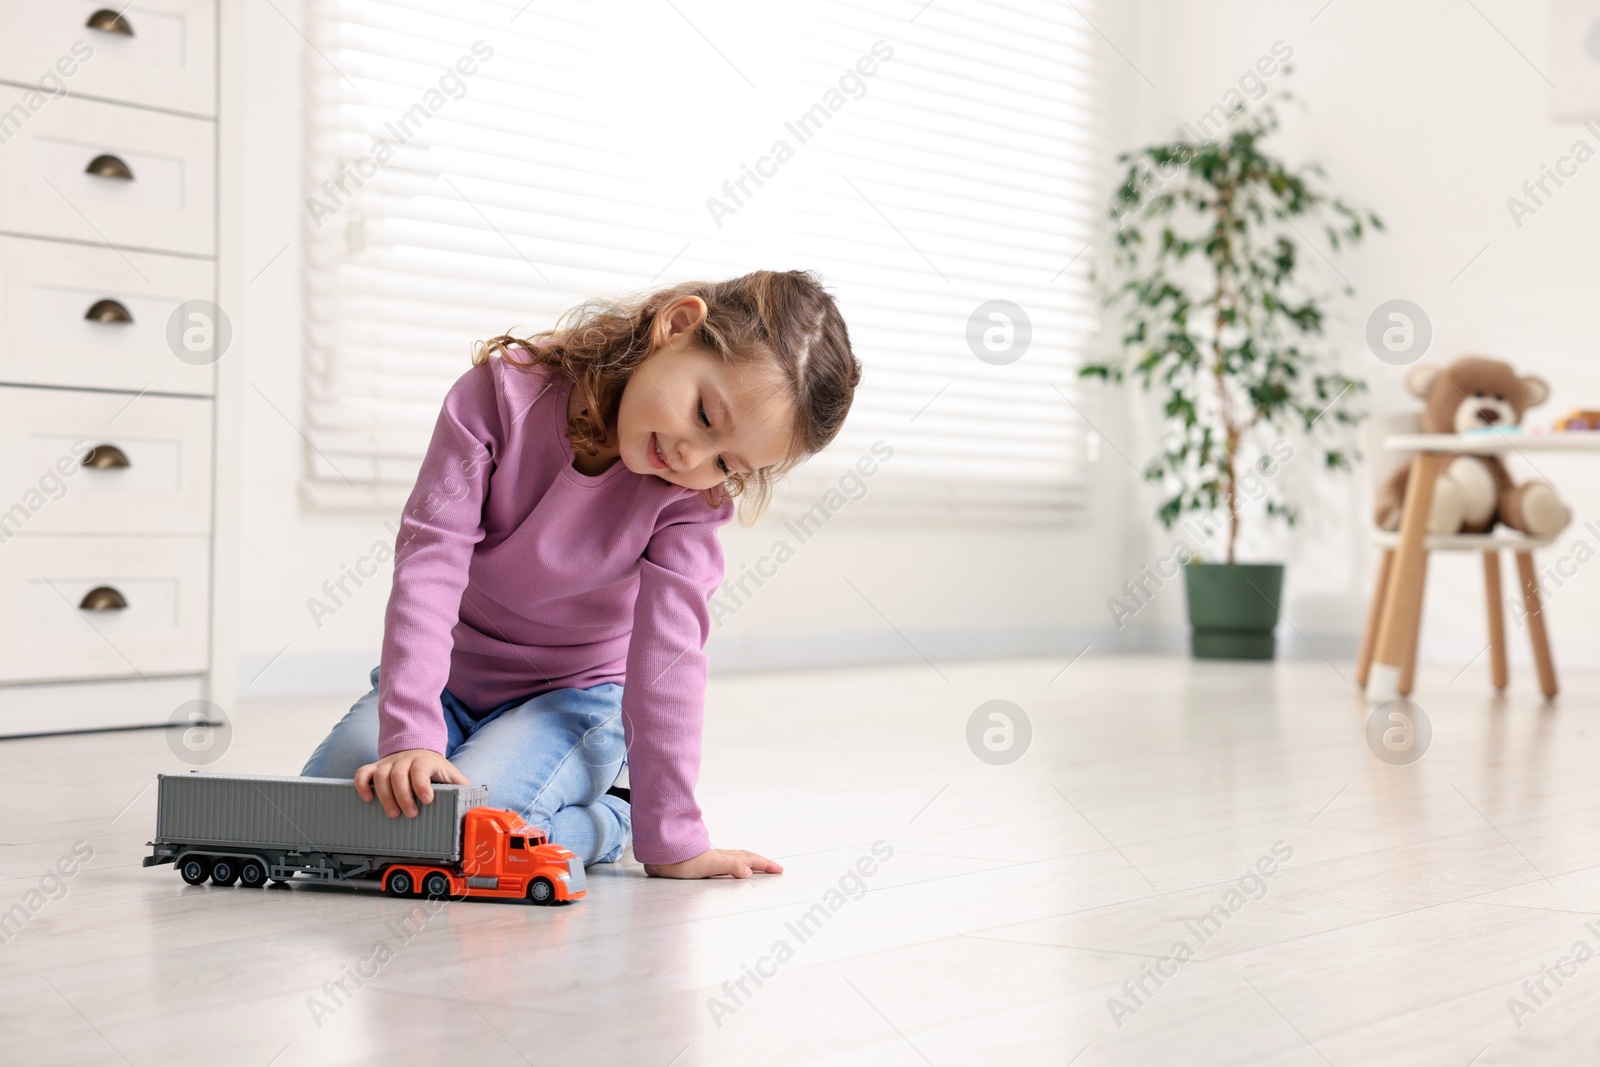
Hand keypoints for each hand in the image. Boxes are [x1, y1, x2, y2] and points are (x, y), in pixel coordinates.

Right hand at [354, 749, 469, 817]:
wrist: (419, 748)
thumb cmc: (435, 768)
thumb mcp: (452, 775)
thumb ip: (463, 788)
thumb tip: (476, 805)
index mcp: (426, 760)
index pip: (421, 768)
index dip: (422, 784)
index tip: (427, 800)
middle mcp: (405, 759)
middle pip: (398, 774)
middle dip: (403, 796)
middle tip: (410, 814)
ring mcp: (389, 763)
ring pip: (381, 775)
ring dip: (385, 796)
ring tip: (393, 813)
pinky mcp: (376, 767)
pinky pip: (363, 772)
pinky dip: (362, 785)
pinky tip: (367, 800)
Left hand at [643, 847, 783, 878]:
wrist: (663, 856)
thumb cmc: (683, 862)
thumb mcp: (710, 866)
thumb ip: (730, 867)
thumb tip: (749, 872)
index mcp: (725, 857)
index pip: (750, 860)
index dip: (765, 865)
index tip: (779, 870)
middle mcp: (721, 856)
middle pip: (747, 856)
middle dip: (762, 863)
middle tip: (775, 868)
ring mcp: (713, 857)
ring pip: (737, 858)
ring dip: (751, 861)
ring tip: (758, 865)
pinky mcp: (704, 861)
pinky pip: (727, 861)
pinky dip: (736, 863)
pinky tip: (731, 866)